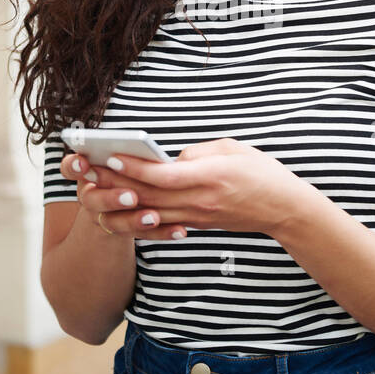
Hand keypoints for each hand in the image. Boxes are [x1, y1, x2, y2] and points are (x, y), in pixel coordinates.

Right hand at [60, 151, 187, 239]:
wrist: (119, 209)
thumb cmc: (126, 170)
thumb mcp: (122, 160)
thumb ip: (125, 155)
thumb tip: (143, 145)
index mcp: (86, 173)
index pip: (70, 167)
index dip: (73, 166)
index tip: (84, 163)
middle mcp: (90, 196)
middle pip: (91, 199)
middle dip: (111, 198)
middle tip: (131, 197)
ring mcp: (103, 217)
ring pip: (114, 222)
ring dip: (135, 221)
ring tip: (154, 217)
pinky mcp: (124, 233)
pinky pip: (141, 234)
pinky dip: (161, 233)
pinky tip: (179, 230)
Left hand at [89, 138, 313, 238]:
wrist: (284, 209)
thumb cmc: (262, 173)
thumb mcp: (232, 149)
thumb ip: (198, 152)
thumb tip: (170, 159)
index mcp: (209, 177)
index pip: (163, 175)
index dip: (134, 167)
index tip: (111, 155)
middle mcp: (200, 201)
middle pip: (149, 195)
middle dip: (116, 183)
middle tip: (89, 170)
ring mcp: (198, 216)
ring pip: (151, 210)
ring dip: (122, 199)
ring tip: (97, 185)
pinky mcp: (198, 224)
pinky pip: (164, 218)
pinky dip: (140, 210)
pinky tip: (122, 202)